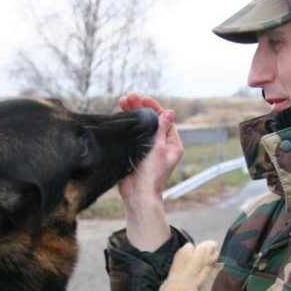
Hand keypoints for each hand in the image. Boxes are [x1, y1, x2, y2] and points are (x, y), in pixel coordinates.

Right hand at [117, 93, 183, 250]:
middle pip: (151, 121)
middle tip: (129, 97)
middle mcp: (160, 145)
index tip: (144, 99)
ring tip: (121, 102)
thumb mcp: (159, 149)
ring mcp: (147, 148)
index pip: (164, 119)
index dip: (154, 108)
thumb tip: (169, 112)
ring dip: (131, 114)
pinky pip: (131, 135)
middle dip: (140, 108)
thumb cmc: (152, 175)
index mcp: (171, 144)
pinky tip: (119, 116)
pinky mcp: (135, 152)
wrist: (138, 194)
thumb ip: (162, 130)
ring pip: (140, 126)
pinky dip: (126, 125)